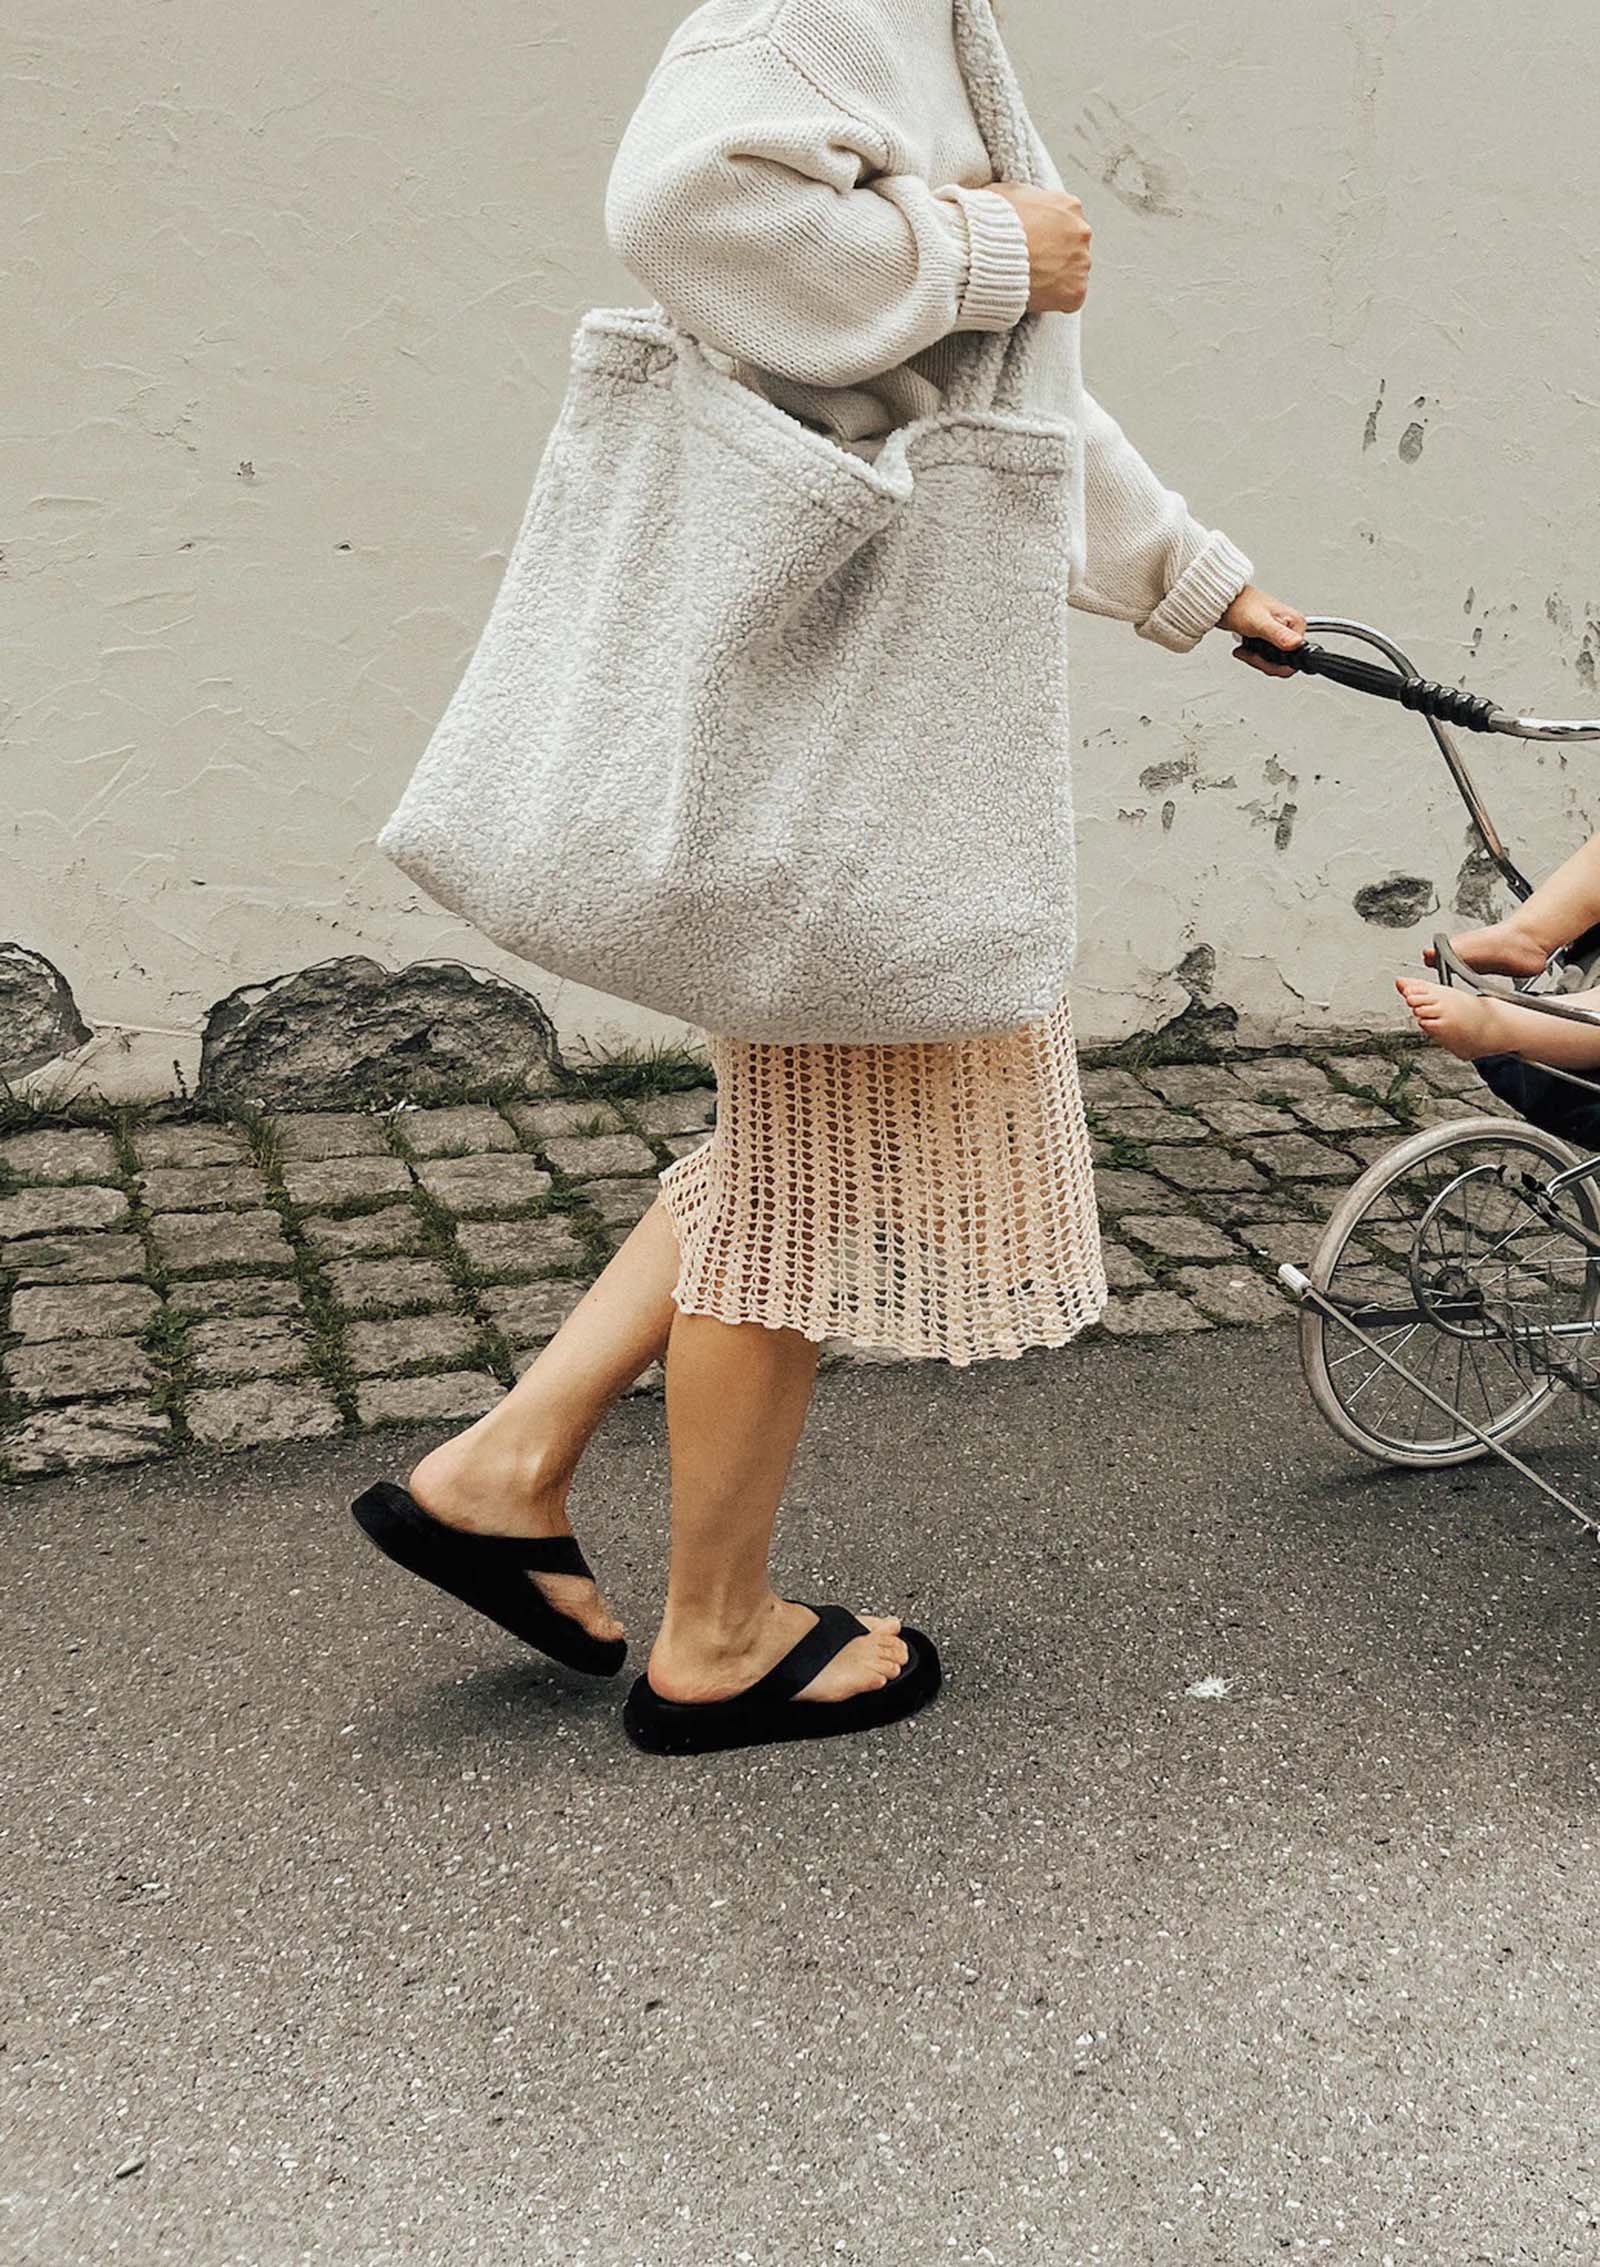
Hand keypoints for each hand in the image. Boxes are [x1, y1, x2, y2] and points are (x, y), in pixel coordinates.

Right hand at [987, 182, 1092, 313]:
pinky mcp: (1076, 291)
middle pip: (1073, 247)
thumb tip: (1019, 202)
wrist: (985, 257)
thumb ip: (1025, 197)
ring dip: (1056, 277)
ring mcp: (1081, 262)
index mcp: (1069, 205)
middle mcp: (1081, 231)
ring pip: (1073, 272)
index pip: (1067, 221)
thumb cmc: (992, 226)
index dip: (1047, 234)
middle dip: (1055, 255)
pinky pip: (1071, 299)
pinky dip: (1056, 300)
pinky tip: (1036, 294)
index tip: (1034, 243)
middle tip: (1031, 263)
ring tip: (1030, 280)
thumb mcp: (1007, 193)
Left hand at [1221, 586, 1306, 676]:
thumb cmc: (1240, 606)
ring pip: (1274, 662)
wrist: (1225, 602)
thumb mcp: (1259, 622)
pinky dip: (1253, 656)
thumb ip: (1278, 634)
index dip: (1275, 664)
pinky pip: (1266, 657)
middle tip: (1249, 653)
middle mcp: (1291, 629)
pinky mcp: (1271, 638)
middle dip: (1263, 662)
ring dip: (1256, 659)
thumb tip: (1296, 643)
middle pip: (1284, 662)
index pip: (1295, 658)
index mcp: (1296, 624)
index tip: (1259, 657)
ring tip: (1244, 649)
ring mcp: (1281, 634)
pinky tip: (1245, 648)